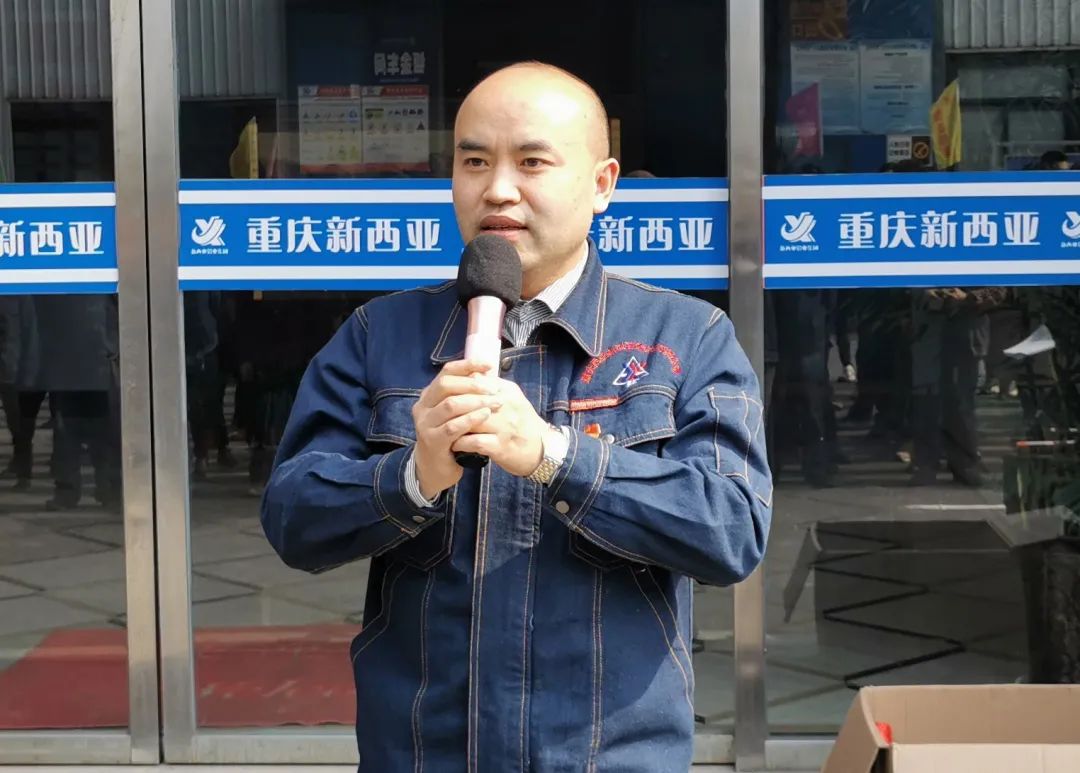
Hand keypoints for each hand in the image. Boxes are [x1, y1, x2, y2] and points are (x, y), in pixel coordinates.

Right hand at [412, 360, 502, 499]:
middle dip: (473, 384)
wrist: (435, 468)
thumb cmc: (450, 437)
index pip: (447, 372)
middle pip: (446, 385)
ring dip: (475, 402)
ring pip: (450, 405)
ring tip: (495, 402)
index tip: (489, 365)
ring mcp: (425, 424)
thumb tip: (486, 373)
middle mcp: (423, 406)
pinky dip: (470, 419)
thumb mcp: (456, 413)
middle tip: (494, 389)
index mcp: (429, 395)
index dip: (468, 365)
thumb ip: (465, 394)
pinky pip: (452, 427)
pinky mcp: (432, 441)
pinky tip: (485, 416)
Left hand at [450, 378, 549, 476]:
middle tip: (439, 412)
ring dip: (454, 425)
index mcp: (507, 391)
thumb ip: (493, 386)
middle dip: (452, 406)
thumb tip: (470, 374)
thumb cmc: (523, 422)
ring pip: (470, 420)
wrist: (542, 450)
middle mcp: (506, 406)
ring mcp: (503, 427)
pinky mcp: (500, 447)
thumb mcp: (512, 398)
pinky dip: (461, 443)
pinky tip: (455, 444)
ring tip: (444, 428)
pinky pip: (474, 442)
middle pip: (470, 399)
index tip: (445, 396)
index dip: (457, 388)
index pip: (476, 381)